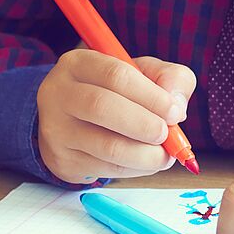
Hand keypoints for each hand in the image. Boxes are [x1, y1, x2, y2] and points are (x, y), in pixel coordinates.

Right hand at [37, 49, 196, 183]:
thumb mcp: (144, 73)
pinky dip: (135, 169)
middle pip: (102, 107)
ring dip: (145, 154)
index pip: (115, 75)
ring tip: (164, 155)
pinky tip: (145, 162)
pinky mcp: (63, 160)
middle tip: (166, 135)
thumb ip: (170, 79)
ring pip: (106, 146)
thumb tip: (177, 106)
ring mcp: (56, 129)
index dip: (150, 95)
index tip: (174, 112)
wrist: (77, 122)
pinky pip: (106, 169)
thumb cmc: (117, 92)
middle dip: (144, 125)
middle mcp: (58, 93)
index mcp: (78, 63)